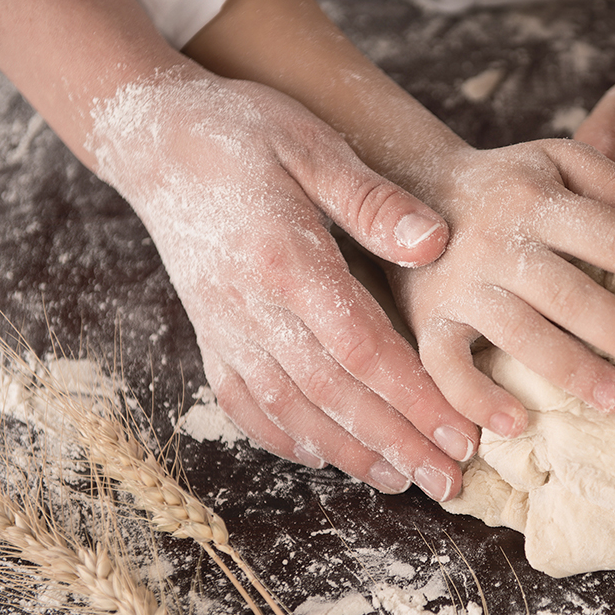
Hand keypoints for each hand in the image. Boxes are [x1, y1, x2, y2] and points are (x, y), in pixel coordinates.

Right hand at [89, 65, 478, 499]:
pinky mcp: (209, 335)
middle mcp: (250, 308)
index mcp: (285, 261)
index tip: (462, 435)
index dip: (414, 399)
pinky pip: (244, 403)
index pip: (362, 349)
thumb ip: (373, 200)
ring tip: (404, 481)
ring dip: (351, 453)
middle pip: (334, 395)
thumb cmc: (242, 132)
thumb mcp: (312, 144)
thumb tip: (436, 242)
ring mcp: (223, 328)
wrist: (151, 138)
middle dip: (397, 443)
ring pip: (292, 409)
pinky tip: (324, 456)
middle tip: (450, 481)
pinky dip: (285, 437)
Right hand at [389, 140, 614, 436]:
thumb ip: (605, 178)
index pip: (611, 235)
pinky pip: (448, 368)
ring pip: (518, 334)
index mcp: (537, 201)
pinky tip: (518, 426)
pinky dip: (478, 400)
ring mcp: (459, 287)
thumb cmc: (503, 185)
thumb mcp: (551, 157)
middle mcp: (498, 244)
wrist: (406, 191)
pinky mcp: (427, 322)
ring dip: (570, 370)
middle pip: (569, 292)